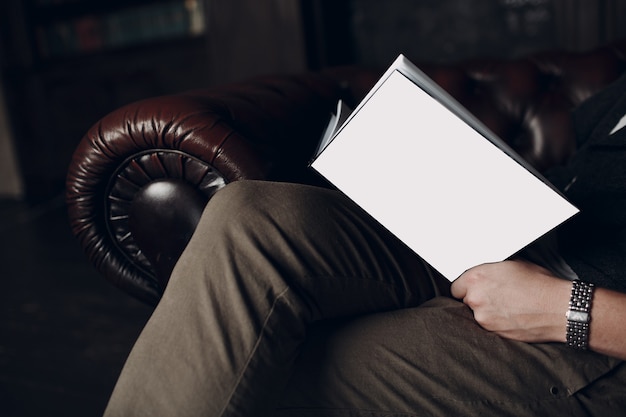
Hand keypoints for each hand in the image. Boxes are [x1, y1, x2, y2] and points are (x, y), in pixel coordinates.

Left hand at [450, 259, 570, 342]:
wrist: (559, 308)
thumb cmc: (540, 285)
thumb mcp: (512, 265)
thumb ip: (491, 271)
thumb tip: (486, 275)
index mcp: (477, 277)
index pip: (456, 286)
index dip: (466, 288)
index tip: (474, 289)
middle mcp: (476, 298)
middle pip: (466, 301)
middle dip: (477, 300)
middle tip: (497, 298)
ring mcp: (483, 317)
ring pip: (477, 316)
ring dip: (487, 313)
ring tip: (508, 308)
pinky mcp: (494, 332)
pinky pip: (489, 328)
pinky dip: (497, 324)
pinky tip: (512, 318)